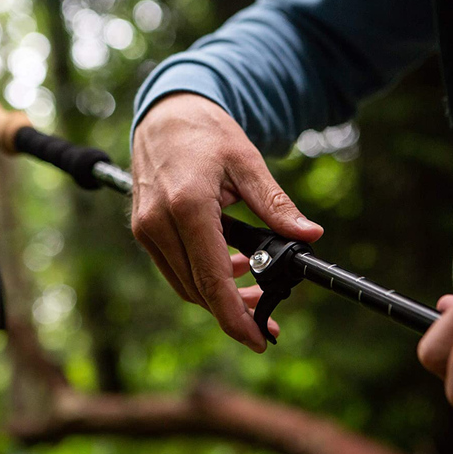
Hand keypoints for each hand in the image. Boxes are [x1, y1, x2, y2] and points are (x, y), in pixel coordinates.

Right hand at [131, 93, 321, 352]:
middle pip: (198, 290)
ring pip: (184, 284)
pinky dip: (201, 277)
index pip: (212, 279)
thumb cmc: (207, 132)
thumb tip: (309, 236)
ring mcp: (146, 229)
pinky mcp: (143, 229)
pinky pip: (174, 268)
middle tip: (268, 315)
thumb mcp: (248, 163)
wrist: (166, 113)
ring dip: (217, 295)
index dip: (235, 317)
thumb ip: (276, 204)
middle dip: (233, 311)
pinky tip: (230, 265)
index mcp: (187, 207)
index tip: (259, 339)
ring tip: (253, 287)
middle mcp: (159, 223)